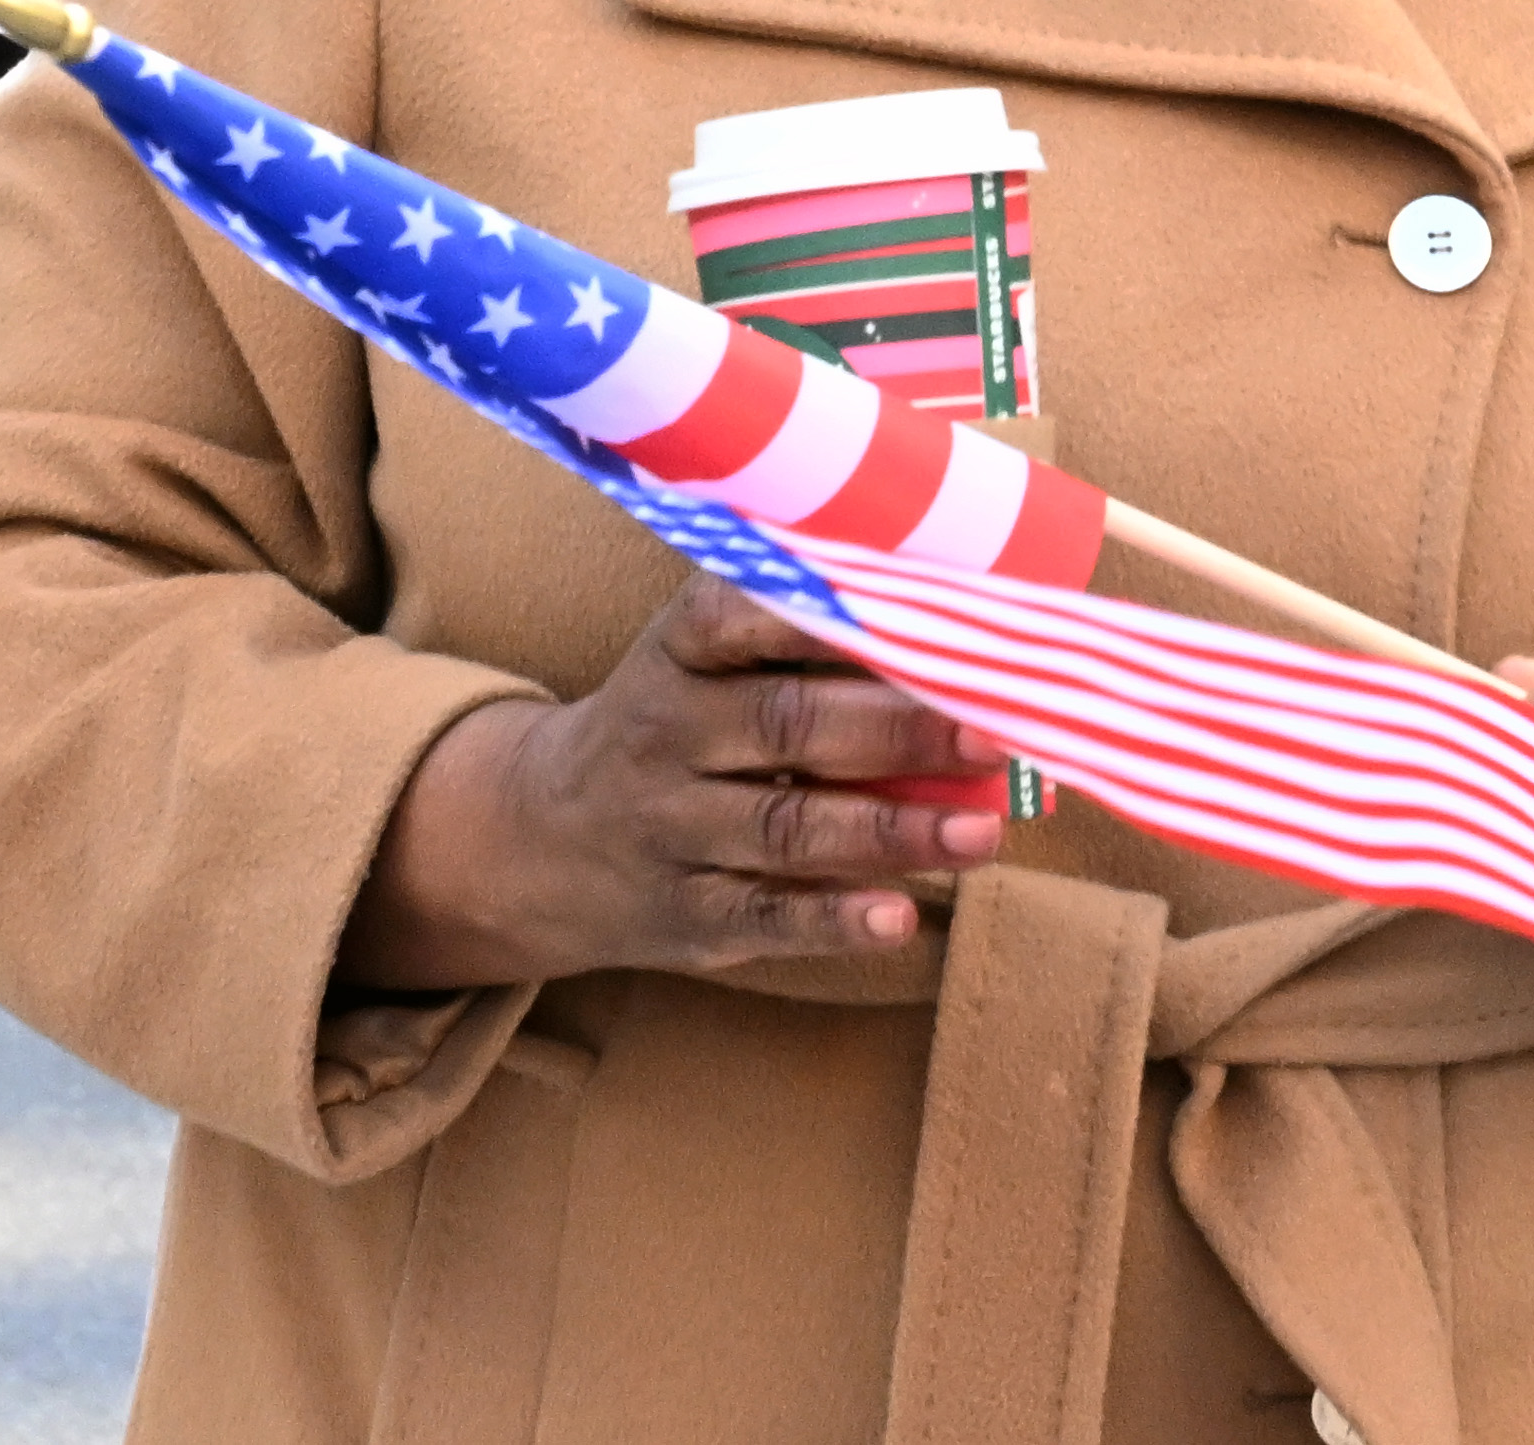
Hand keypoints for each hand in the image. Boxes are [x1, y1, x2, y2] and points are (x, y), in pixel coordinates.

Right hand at [343, 576, 1008, 988]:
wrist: (539, 839)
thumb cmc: (675, 725)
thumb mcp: (701, 659)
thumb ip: (801, 631)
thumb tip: (960, 613)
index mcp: (680, 651)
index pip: (745, 616)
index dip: (832, 614)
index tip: (927, 612)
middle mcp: (667, 733)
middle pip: (789, 725)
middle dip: (898, 727)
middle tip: (994, 732)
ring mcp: (671, 829)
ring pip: (788, 828)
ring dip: (892, 831)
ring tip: (983, 832)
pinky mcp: (685, 913)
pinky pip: (764, 918)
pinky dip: (834, 921)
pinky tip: (901, 919)